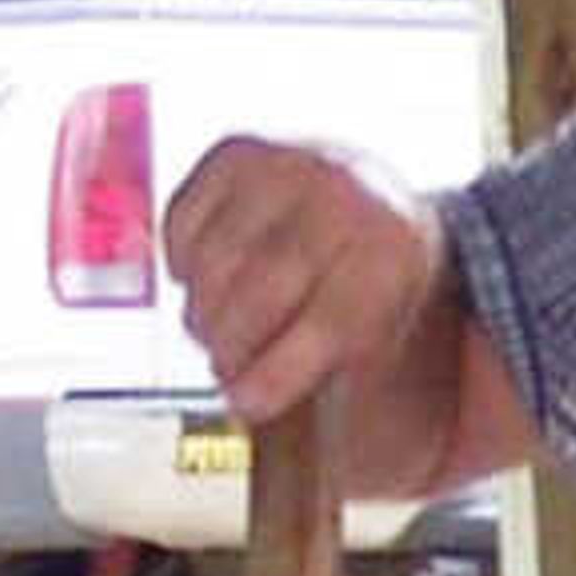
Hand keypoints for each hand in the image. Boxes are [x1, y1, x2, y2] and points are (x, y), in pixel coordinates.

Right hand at [163, 139, 454, 435]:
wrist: (383, 221)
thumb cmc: (371, 311)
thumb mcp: (383, 358)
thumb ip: (334, 395)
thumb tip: (257, 425)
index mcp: (395, 255)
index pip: (328, 318)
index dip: (279, 372)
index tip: (248, 404)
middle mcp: (346, 195)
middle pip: (255, 292)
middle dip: (231, 346)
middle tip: (231, 367)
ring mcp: (290, 163)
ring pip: (211, 262)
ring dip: (205, 310)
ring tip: (225, 327)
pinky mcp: (240, 151)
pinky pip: (180, 223)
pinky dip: (185, 262)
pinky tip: (213, 275)